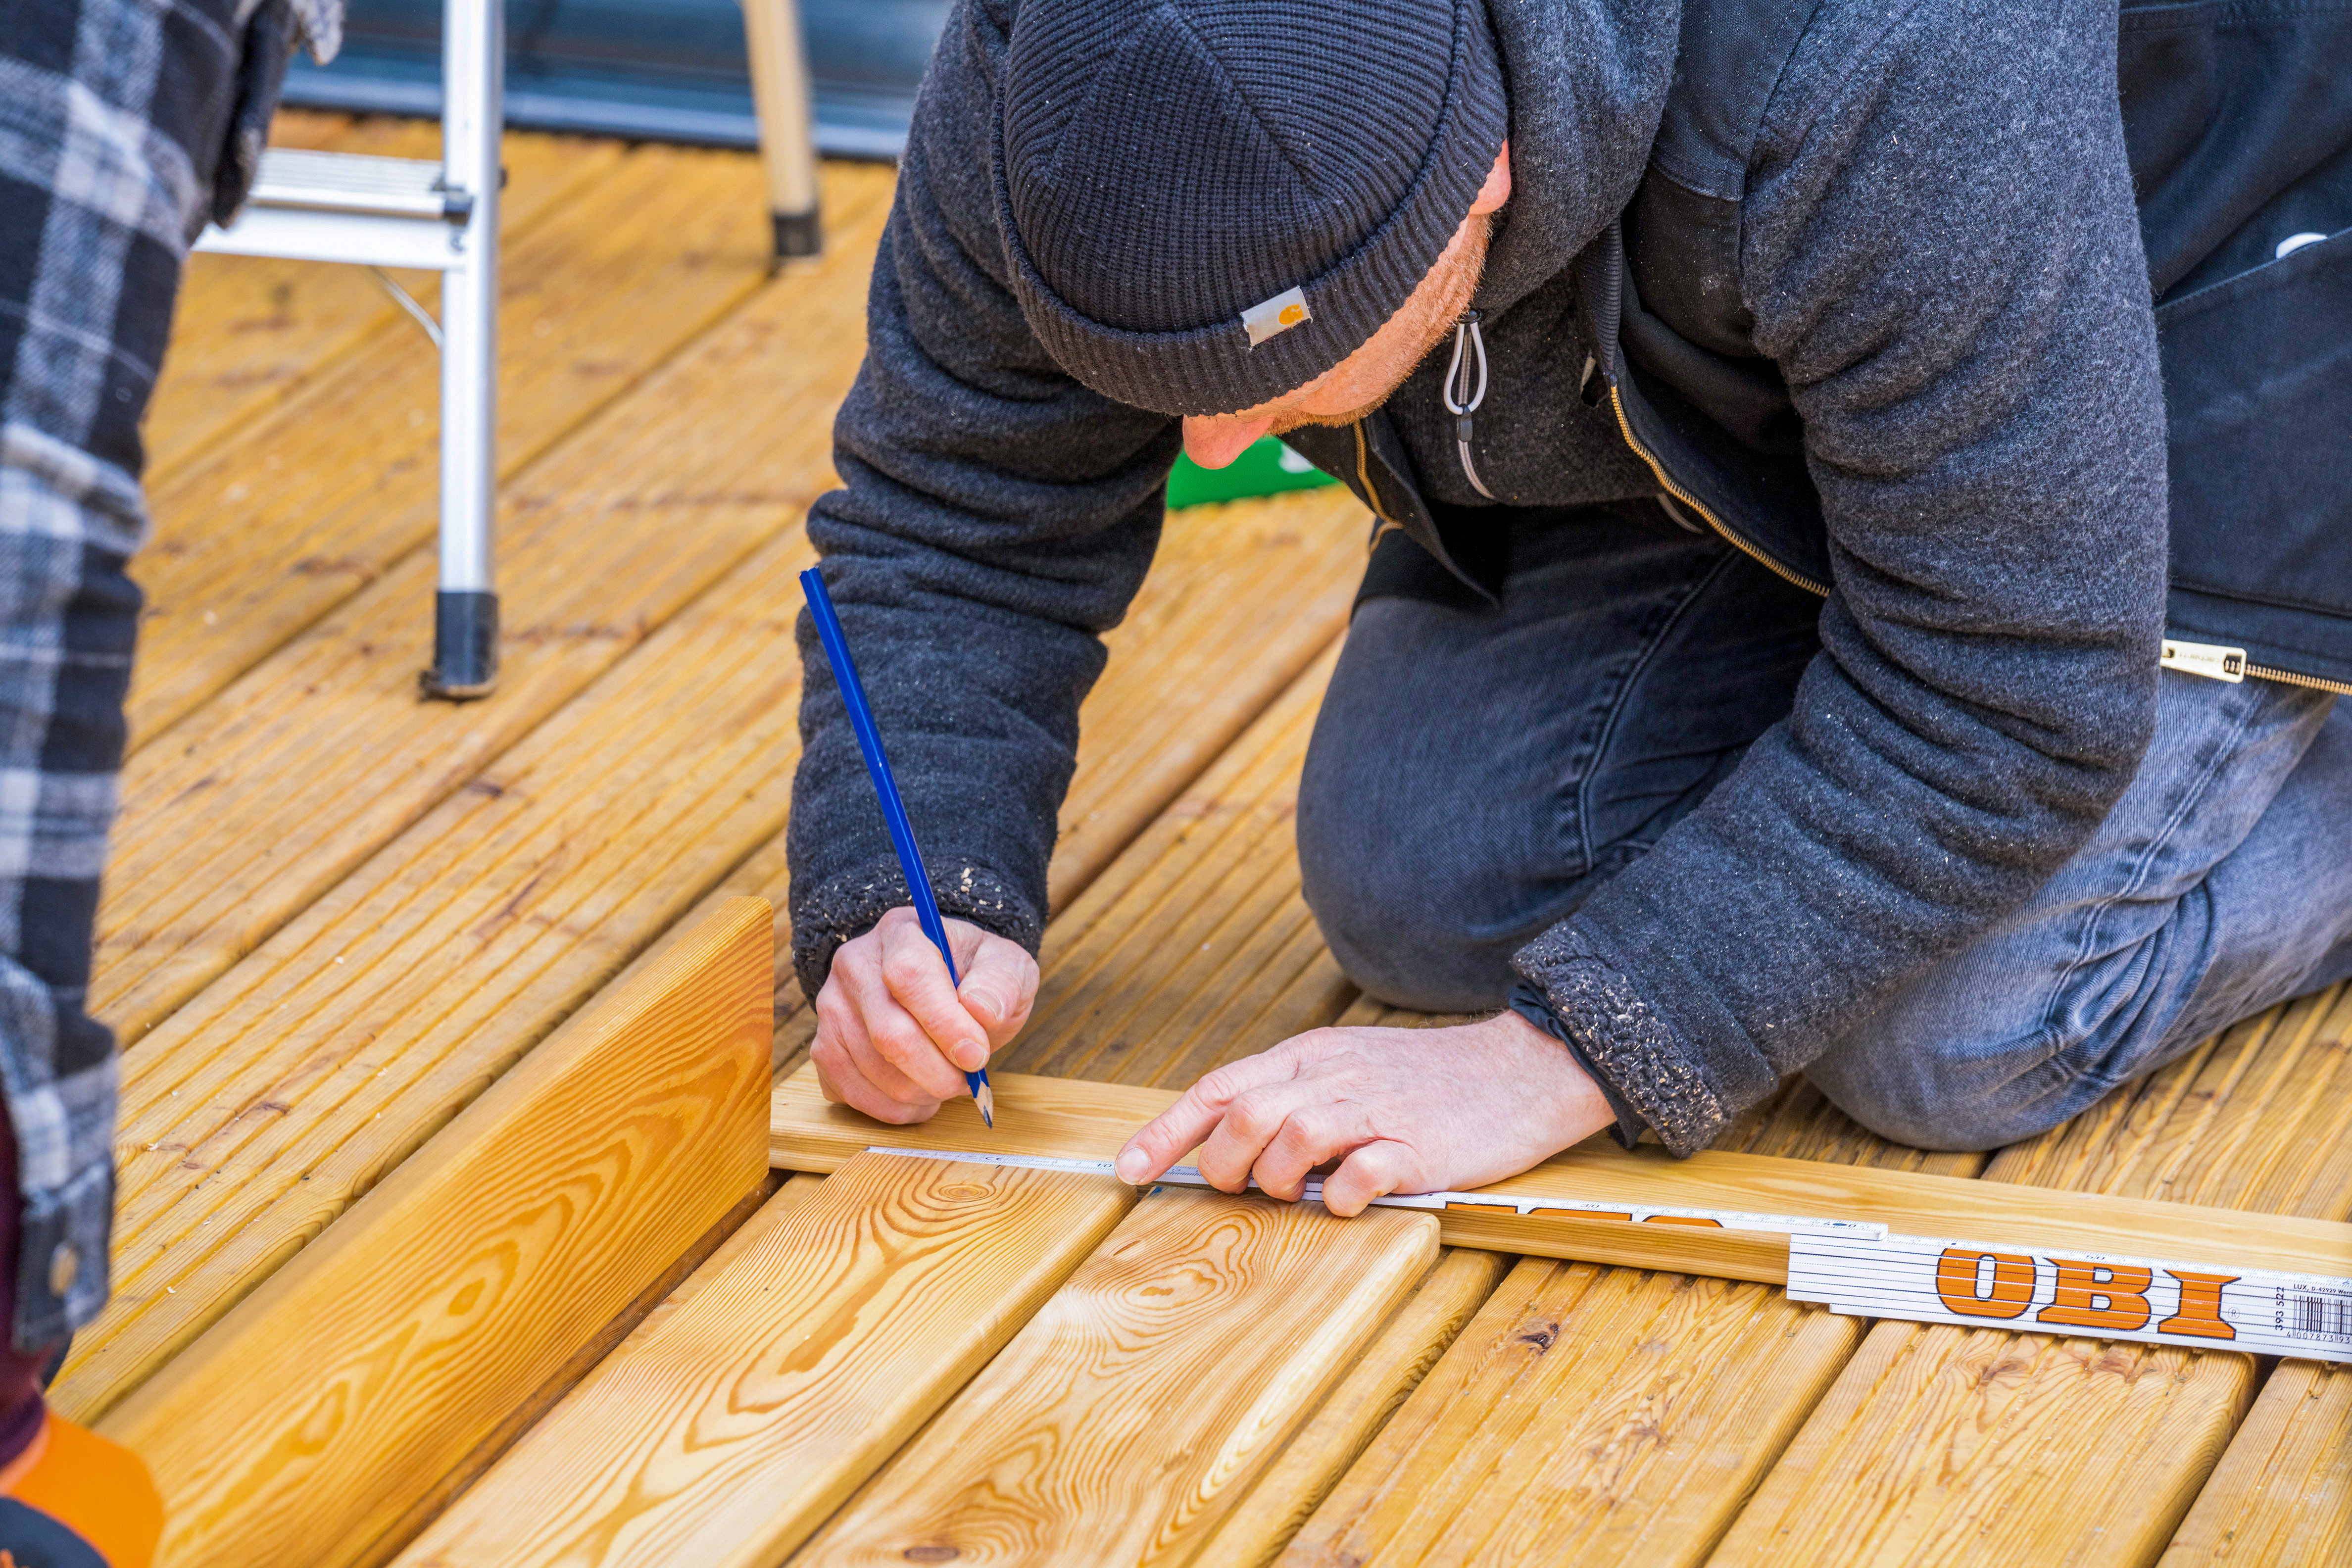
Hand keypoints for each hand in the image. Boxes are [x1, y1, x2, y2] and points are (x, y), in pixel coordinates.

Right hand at [811, 908, 1037, 1122]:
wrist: (943, 988)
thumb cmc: (974, 976)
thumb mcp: (1006, 965)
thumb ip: (1001, 982)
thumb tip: (980, 1011)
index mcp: (901, 933)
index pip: (908, 977)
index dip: (944, 1024)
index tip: (977, 1055)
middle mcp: (855, 965)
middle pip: (888, 1033)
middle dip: (938, 1072)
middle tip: (968, 1080)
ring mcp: (833, 1008)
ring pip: (871, 1070)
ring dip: (920, 1093)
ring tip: (947, 1084)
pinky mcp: (824, 1048)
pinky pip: (851, 1093)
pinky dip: (893, 1109)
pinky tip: (919, 1097)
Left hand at [1115, 1012, 1614, 1214]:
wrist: (1519, 1068)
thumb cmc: (1426, 1080)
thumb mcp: (1347, 1069)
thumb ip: (1292, 1097)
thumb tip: (1230, 1144)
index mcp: (1308, 1058)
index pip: (1218, 1090)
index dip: (1165, 1132)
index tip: (1127, 1168)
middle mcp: (1332, 1079)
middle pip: (1243, 1116)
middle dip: (1224, 1165)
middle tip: (1243, 1190)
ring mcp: (1374, 1111)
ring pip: (1289, 1139)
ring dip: (1277, 1180)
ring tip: (1301, 1192)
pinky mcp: (1419, 1148)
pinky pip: (1358, 1175)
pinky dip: (1339, 1197)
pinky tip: (1349, 1200)